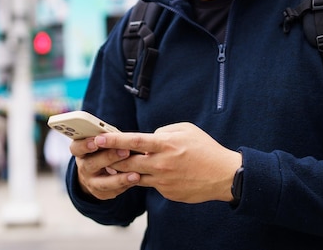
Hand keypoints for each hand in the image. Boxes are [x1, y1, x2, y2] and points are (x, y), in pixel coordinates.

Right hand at [70, 136, 140, 199]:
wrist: (97, 172)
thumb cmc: (102, 151)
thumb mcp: (100, 143)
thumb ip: (107, 139)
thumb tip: (123, 136)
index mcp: (80, 151)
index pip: (76, 148)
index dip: (84, 145)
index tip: (95, 141)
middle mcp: (83, 168)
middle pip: (92, 164)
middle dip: (109, 157)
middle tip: (125, 151)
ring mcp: (90, 182)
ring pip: (103, 183)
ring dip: (120, 179)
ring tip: (135, 174)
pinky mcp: (101, 193)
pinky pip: (113, 191)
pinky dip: (126, 185)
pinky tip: (136, 179)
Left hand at [99, 123, 241, 203]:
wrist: (224, 175)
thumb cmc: (205, 148)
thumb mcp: (185, 130)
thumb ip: (162, 132)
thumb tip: (147, 139)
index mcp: (165, 145)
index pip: (133, 141)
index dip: (113, 140)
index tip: (98, 138)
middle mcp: (161, 164)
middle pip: (127, 163)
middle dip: (111, 158)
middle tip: (100, 153)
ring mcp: (163, 181)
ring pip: (135, 177)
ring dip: (125, 171)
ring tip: (117, 164)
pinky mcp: (167, 192)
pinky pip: (151, 184)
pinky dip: (148, 177)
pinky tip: (154, 173)